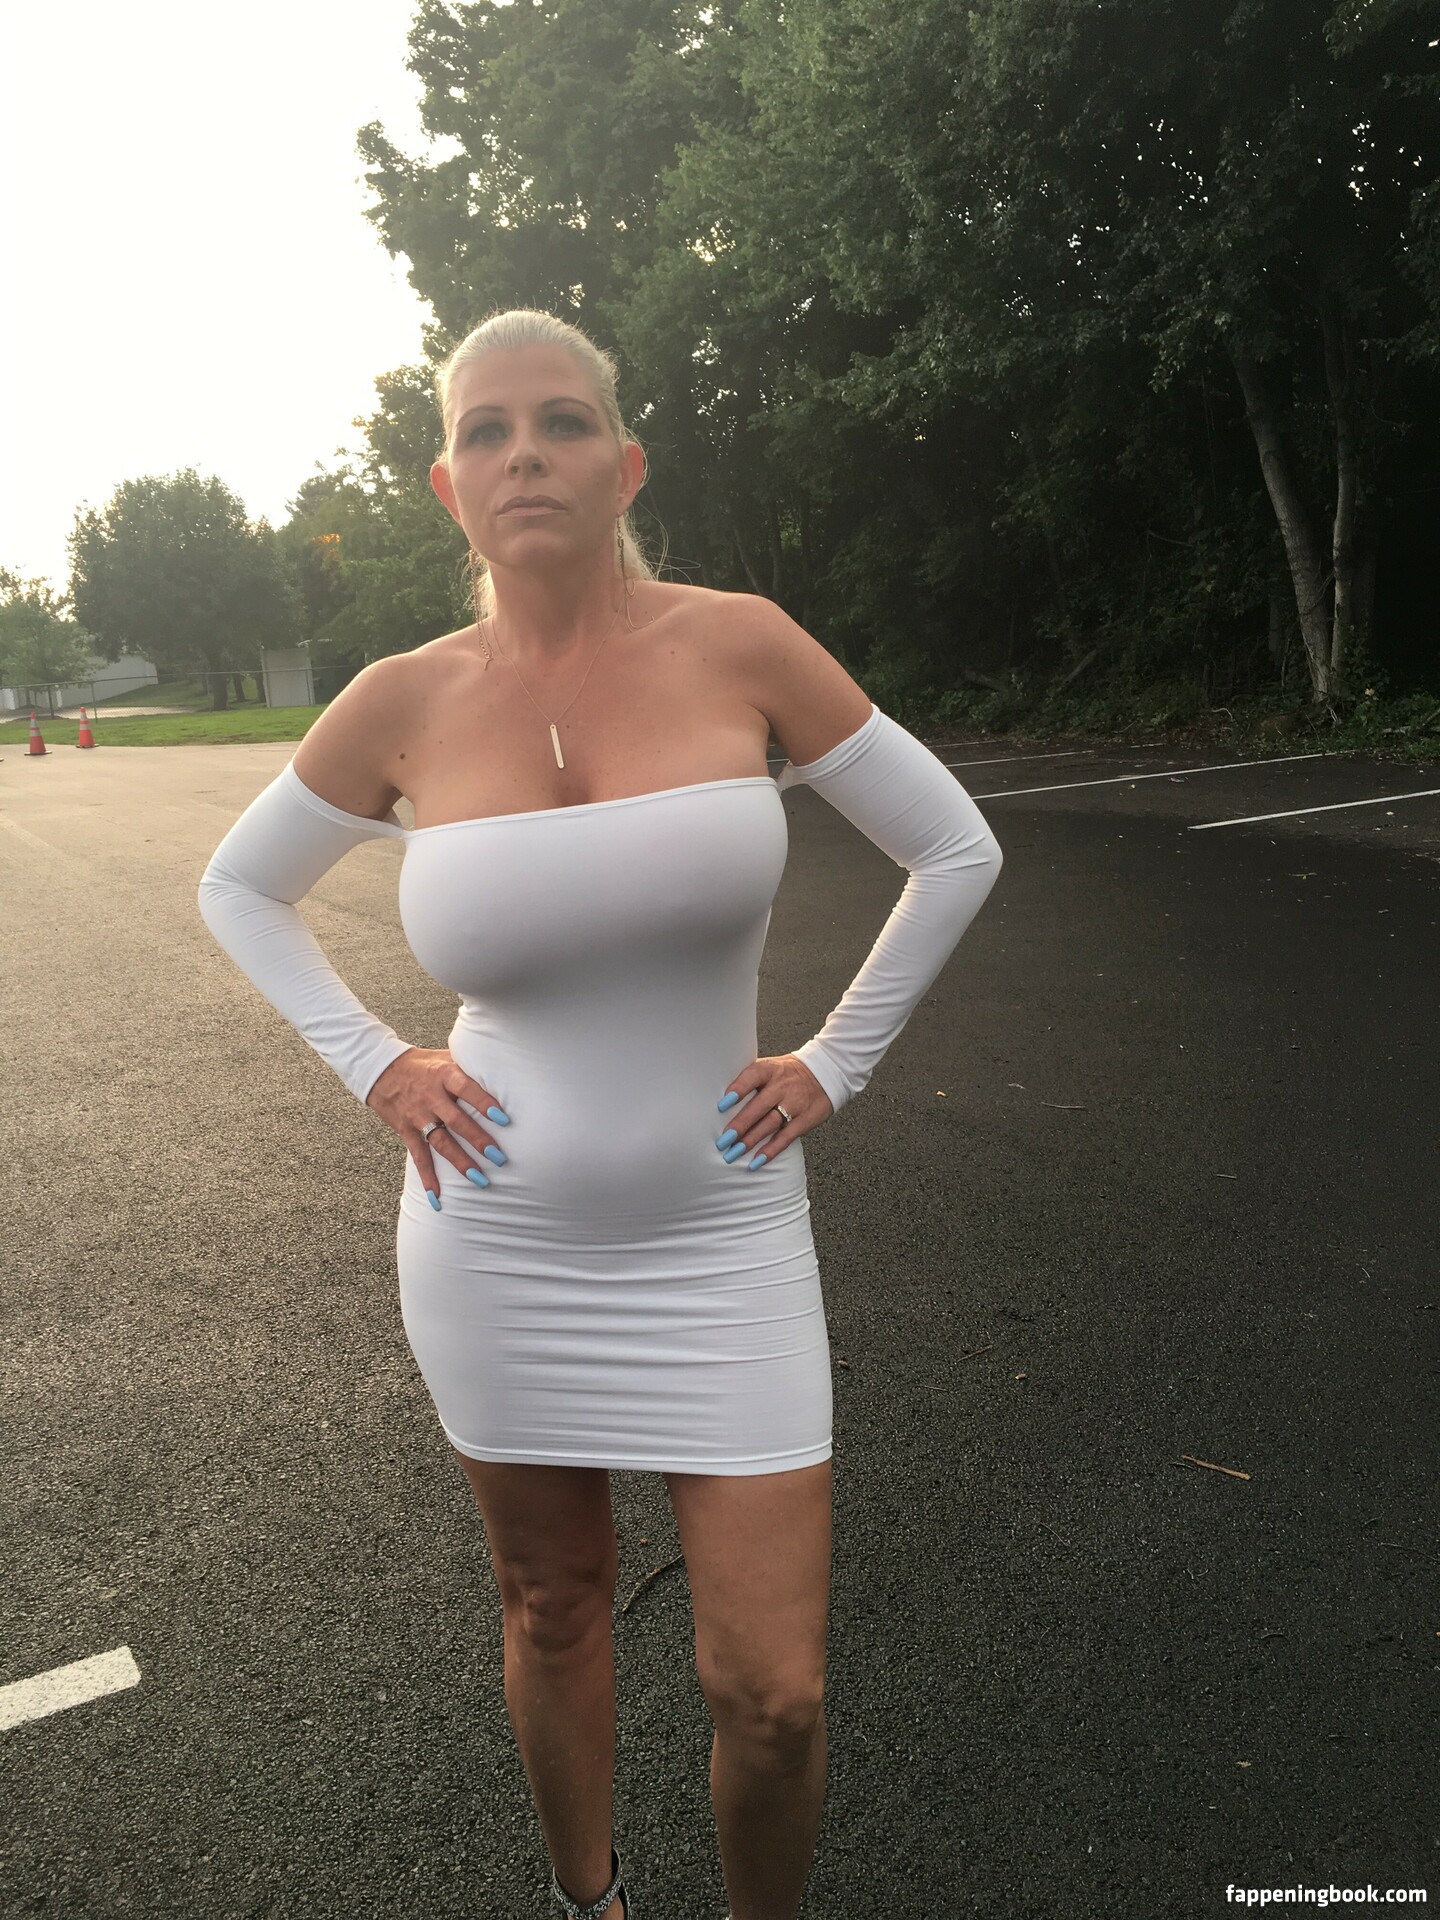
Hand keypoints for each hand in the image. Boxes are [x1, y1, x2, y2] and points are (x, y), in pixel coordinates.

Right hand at [366, 1047, 509, 1203]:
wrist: (381, 1070)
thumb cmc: (424, 1064)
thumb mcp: (447, 1057)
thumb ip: (471, 1066)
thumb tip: (505, 1071)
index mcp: (444, 1075)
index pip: (466, 1088)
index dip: (484, 1103)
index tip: (503, 1118)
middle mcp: (431, 1097)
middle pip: (456, 1121)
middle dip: (478, 1140)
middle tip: (499, 1157)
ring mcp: (418, 1116)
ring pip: (440, 1142)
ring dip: (460, 1162)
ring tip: (479, 1179)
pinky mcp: (406, 1130)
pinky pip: (418, 1157)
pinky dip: (427, 1177)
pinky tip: (437, 1197)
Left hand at [715, 1054, 833, 1167]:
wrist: (824, 1073)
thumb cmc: (785, 1073)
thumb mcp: (769, 1066)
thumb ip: (748, 1078)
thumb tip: (718, 1097)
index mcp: (770, 1069)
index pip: (752, 1077)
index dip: (737, 1090)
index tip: (722, 1105)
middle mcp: (782, 1086)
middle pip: (759, 1106)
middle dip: (740, 1125)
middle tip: (722, 1141)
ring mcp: (795, 1103)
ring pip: (770, 1124)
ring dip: (751, 1140)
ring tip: (733, 1153)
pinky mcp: (805, 1120)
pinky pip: (786, 1137)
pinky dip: (771, 1150)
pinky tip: (757, 1160)